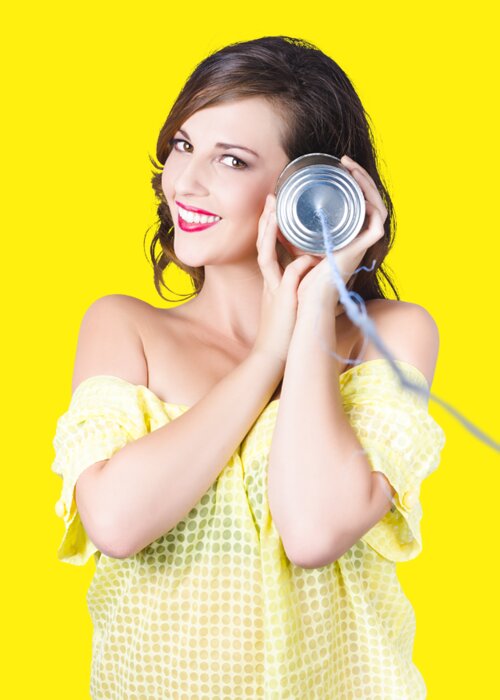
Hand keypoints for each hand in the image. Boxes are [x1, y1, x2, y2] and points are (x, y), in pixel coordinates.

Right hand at [252, 193, 322, 364]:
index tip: (274, 206)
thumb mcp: (289, 301)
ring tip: (275, 213)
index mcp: (272, 279)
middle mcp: (269, 281)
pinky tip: (308, 258)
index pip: (267, 246)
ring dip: (270, 234)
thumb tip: (310, 264)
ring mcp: (272, 290)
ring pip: (266, 257)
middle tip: (271, 197)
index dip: (269, 225)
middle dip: (265, 220)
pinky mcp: (282, 303)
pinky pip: (289, 280)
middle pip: (261, 244)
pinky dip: (298, 268)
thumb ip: (297, 282)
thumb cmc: (285, 330)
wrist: (273, 356)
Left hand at [296, 154, 386, 312]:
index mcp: (347, 234)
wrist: (309, 297)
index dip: (352, 182)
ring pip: (375, 203)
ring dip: (366, 182)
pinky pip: (377, 217)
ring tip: (350, 167)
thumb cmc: (301, 276)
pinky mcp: (367, 245)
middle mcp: (359, 236)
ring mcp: (364, 241)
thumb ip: (284, 224)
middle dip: (359, 176)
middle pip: (368, 199)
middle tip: (345, 161)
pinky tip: (359, 186)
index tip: (339, 166)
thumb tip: (272, 199)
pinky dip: (371, 200)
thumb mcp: (292, 241)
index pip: (356, 202)